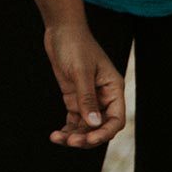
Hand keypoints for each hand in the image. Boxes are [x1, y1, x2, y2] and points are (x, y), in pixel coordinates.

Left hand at [41, 21, 125, 148]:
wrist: (60, 29)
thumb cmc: (75, 45)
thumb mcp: (80, 71)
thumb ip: (86, 97)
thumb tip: (93, 124)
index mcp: (113, 89)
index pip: (116, 119)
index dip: (104, 133)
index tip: (89, 139)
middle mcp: (104, 97)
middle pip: (101, 126)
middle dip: (87, 137)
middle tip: (71, 142)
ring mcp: (89, 98)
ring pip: (86, 126)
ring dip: (75, 135)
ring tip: (58, 139)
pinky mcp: (74, 97)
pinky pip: (74, 119)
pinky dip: (67, 128)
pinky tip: (56, 135)